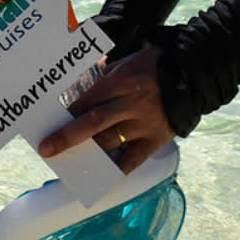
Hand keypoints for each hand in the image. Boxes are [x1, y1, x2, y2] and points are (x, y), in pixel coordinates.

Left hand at [37, 46, 176, 172]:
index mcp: (122, 80)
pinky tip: (99, 176)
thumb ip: (102, 75)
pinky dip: (115, 169)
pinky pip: (132, 159)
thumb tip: (76, 86)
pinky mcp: (155, 140)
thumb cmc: (154, 67)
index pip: (88, 97)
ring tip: (69, 161)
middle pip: (94, 121)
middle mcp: (131, 103)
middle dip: (67, 136)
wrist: (192, 76)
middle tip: (47, 148)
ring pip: (110, 141)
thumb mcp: (127, 62)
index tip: (50, 120)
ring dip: (87, 152)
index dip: (67, 111)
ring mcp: (143, 123)